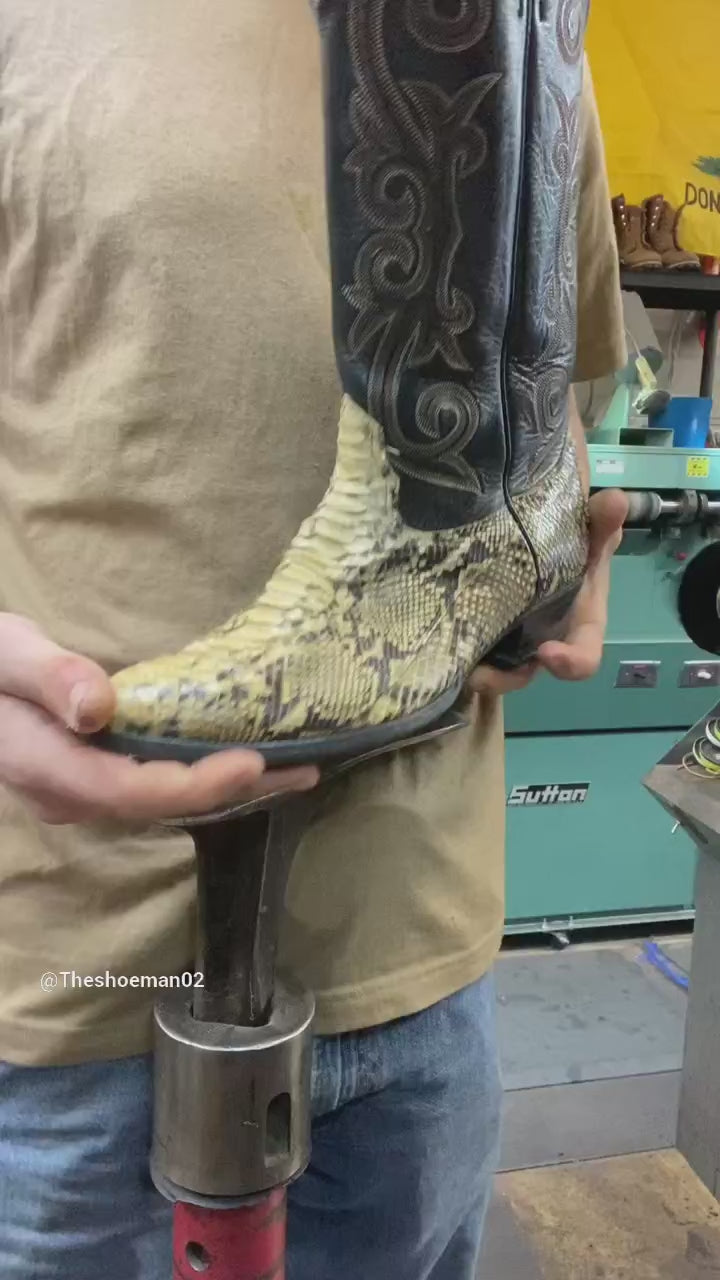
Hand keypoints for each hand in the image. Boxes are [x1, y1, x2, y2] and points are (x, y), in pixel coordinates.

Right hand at [0, 614, 318, 824]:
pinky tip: (253, 762)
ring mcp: (86, 793)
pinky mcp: (99, 779)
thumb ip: (48, 677)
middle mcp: (72, 795)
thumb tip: (100, 706)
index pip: (133, 791)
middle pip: (163, 805)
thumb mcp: (5, 654)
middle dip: (236, 790)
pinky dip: (209, 775)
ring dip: (233, 787)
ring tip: (300, 767)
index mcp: (48, 767)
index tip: (252, 762)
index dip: (196, 784)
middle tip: (307, 767)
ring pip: (167, 801)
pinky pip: (160, 786)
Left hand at [469, 488, 627, 695]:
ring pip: (493, 668)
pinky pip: (468, 645)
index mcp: (580, 624)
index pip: (583, 657)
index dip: (570, 663)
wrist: (539, 531)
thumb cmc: (576, 540)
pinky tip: (434, 634)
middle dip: (505, 678)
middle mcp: (546, 639)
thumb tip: (615, 499)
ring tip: (455, 666)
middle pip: (526, 673)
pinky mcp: (483, 627)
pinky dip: (454, 646)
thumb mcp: (592, 531)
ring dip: (475, 672)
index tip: (548, 653)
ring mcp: (513, 639)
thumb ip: (602, 521)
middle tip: (479, 675)